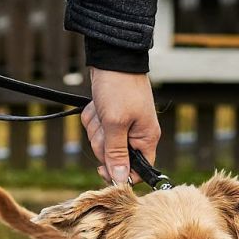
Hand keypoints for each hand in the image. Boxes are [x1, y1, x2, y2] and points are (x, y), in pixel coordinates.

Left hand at [81, 68, 160, 184]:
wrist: (112, 58)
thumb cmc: (118, 88)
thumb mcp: (115, 123)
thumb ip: (116, 153)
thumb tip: (122, 180)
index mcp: (146, 139)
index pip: (138, 171)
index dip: (119, 172)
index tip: (102, 167)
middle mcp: (137, 134)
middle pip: (114, 157)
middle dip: (102, 142)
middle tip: (104, 124)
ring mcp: (123, 125)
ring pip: (102, 142)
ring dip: (96, 128)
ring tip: (100, 109)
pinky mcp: (111, 116)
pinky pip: (97, 128)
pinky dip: (93, 117)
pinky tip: (97, 105)